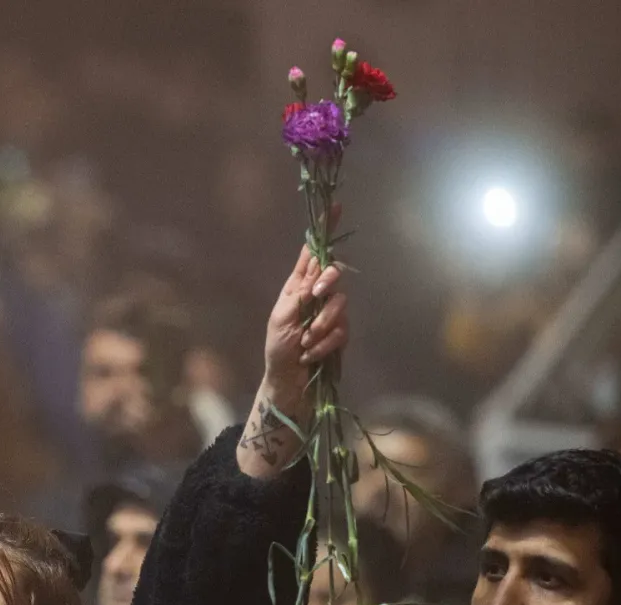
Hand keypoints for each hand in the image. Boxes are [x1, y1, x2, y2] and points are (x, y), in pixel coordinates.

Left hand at [263, 242, 346, 392]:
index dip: (324, 230)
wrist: (288, 381)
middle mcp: (316, 295)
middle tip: (314, 296)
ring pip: (339, 304)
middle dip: (327, 282)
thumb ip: (300, 293)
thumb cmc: (278, 348)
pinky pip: (341, 331)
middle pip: (334, 272)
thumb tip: (319, 268)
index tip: (335, 206)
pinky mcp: (340, 333)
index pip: (313, 253)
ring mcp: (330, 314)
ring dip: (319, 326)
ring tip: (304, 342)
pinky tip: (310, 354)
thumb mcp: (282, 318)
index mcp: (297, 286)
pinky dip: (323, 344)